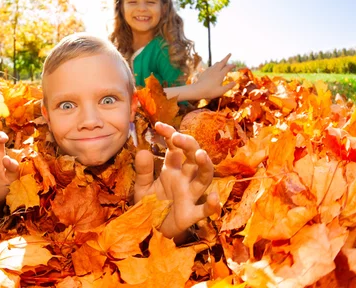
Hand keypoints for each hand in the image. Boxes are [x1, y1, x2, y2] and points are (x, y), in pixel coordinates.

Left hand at [134, 122, 219, 239]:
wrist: (149, 230)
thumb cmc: (150, 206)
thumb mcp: (142, 186)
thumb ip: (143, 170)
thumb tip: (143, 150)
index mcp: (172, 169)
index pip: (175, 147)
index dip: (170, 134)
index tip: (158, 126)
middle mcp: (184, 179)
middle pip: (194, 158)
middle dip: (189, 145)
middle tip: (178, 136)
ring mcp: (189, 196)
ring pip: (204, 178)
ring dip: (204, 166)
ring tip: (200, 154)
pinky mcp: (190, 214)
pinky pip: (204, 210)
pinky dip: (212, 205)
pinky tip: (213, 197)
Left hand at [194, 53, 235, 99]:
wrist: (197, 90)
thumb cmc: (210, 91)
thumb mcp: (221, 91)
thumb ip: (229, 86)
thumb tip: (235, 82)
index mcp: (220, 74)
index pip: (227, 67)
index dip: (232, 65)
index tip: (235, 65)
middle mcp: (215, 71)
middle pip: (222, 62)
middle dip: (226, 57)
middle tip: (230, 53)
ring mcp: (209, 70)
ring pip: (216, 63)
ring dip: (221, 61)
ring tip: (223, 61)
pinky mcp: (205, 72)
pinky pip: (211, 66)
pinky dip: (215, 65)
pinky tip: (214, 68)